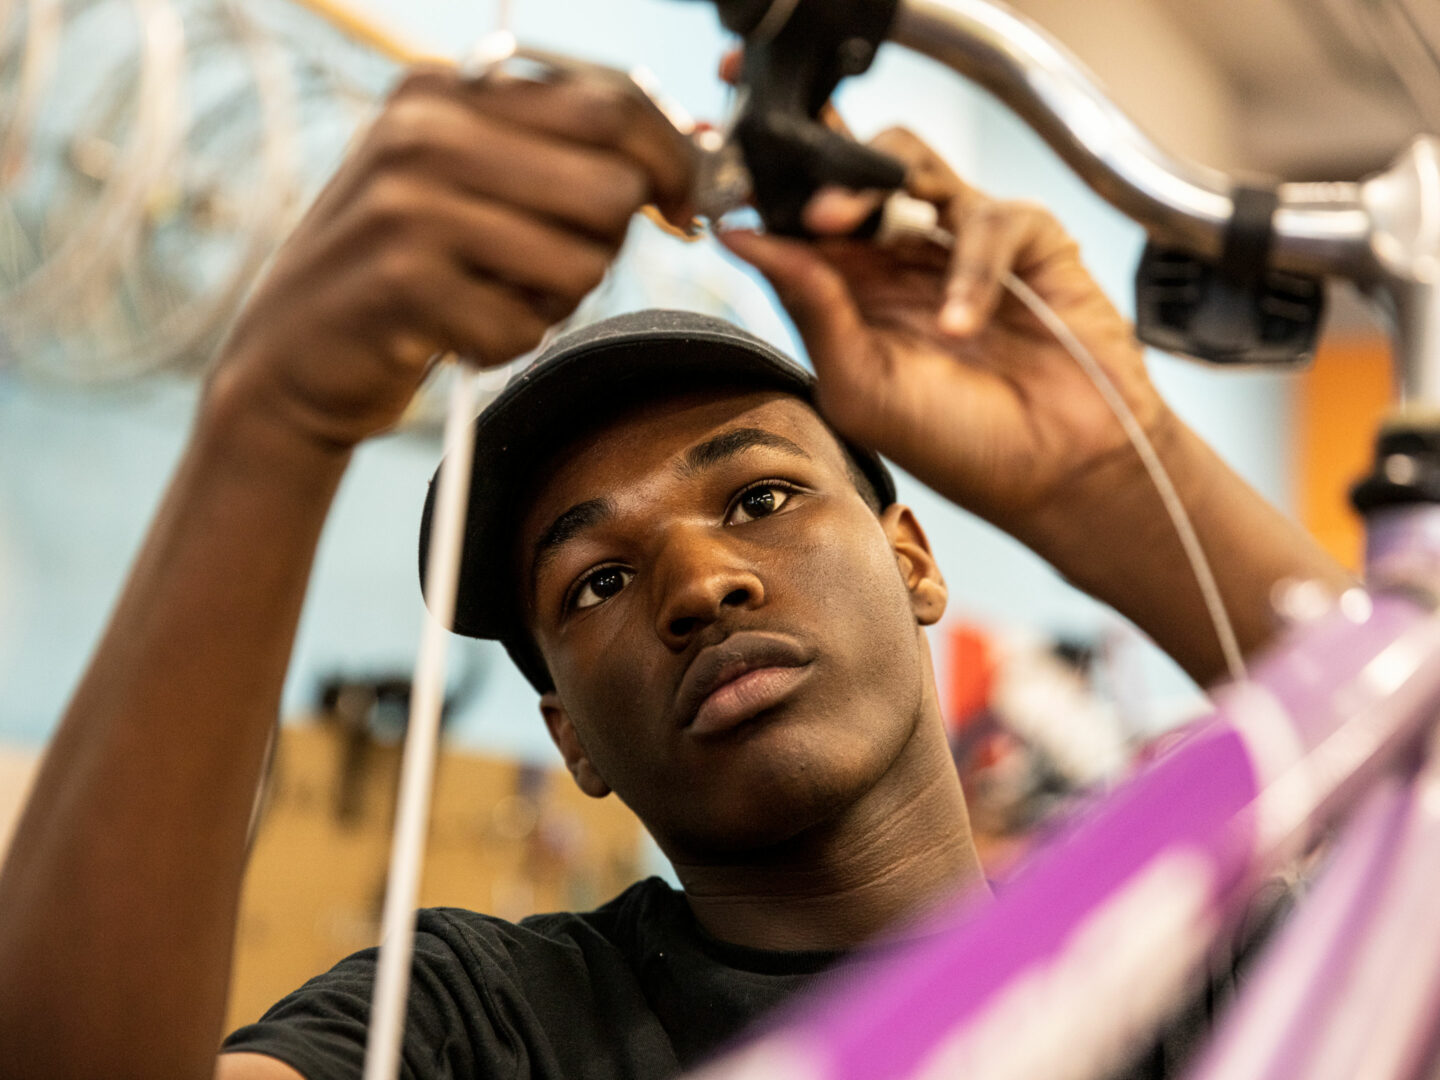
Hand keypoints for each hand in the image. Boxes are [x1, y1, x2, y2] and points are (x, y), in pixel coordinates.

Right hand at [209, 64, 694, 451]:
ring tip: (488, 296)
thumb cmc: (400, 273)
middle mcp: (423, 132)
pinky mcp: (403, 281)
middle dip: (605, 243)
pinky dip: (504, 343)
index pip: (609, 102)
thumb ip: (554, 154)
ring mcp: (409, 204)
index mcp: (445, 91)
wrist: (288, 356)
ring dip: (551, 301)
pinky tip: (453, 332)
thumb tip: (688, 148)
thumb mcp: (462, 183)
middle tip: (549, 269)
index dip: (671, 160)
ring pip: (582, 261)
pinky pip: (527, 325)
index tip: (683, 206)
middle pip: (612, 185)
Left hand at [720, 127, 1164, 551]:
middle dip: (815, 167)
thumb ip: (809, 306)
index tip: (728, 173)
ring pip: (909, 161)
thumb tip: (736, 236)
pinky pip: (991, 219)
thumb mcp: (860, 387)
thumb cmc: (958, 444)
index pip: (797, 218)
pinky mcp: (1029, 238)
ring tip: (837, 222)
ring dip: (872, 182)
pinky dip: (972, 270)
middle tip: (799, 203)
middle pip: (848, 170)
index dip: (768, 186)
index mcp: (850, 292)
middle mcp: (899, 257)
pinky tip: (961, 327)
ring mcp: (961, 241)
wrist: (1060, 474)